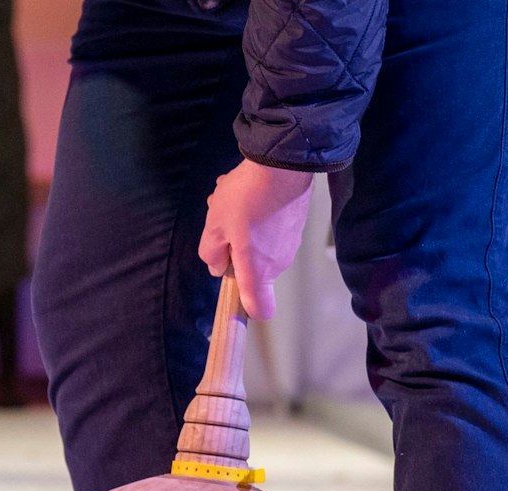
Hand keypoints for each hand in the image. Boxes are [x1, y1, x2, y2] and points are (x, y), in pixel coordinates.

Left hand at [198, 159, 313, 319]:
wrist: (282, 164)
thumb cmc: (245, 200)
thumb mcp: (215, 226)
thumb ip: (212, 254)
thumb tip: (219, 267)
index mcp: (258, 271)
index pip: (261, 309)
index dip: (247, 308)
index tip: (234, 292)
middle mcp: (278, 263)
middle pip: (253, 270)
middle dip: (235, 250)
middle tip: (222, 223)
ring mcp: (290, 244)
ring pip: (259, 245)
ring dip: (242, 228)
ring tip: (231, 200)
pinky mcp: (295, 224)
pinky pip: (270, 229)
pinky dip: (257, 216)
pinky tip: (246, 191)